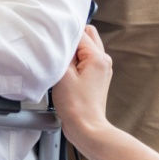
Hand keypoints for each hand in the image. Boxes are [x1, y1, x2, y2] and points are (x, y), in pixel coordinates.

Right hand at [52, 26, 113, 145]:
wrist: (86, 127)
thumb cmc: (75, 105)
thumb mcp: (63, 74)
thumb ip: (64, 52)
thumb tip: (62, 38)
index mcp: (98, 57)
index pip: (79, 32)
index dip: (64, 36)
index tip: (54, 44)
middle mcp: (104, 60)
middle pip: (87, 34)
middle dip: (72, 38)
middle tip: (58, 50)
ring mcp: (102, 69)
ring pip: (87, 46)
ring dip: (74, 49)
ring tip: (61, 61)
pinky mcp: (97, 77)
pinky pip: (87, 58)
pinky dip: (76, 59)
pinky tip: (66, 69)